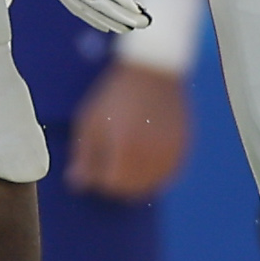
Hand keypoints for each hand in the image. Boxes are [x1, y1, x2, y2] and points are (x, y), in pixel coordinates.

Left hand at [67, 60, 190, 200]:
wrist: (153, 70)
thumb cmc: (115, 95)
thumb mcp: (90, 121)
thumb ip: (83, 156)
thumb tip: (77, 184)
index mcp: (125, 149)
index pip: (110, 184)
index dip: (99, 177)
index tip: (94, 162)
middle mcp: (151, 156)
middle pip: (131, 190)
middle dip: (116, 181)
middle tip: (109, 161)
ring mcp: (171, 154)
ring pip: (151, 185)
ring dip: (136, 179)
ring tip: (126, 156)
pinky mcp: (183, 149)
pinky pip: (167, 175)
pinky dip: (155, 172)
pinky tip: (144, 154)